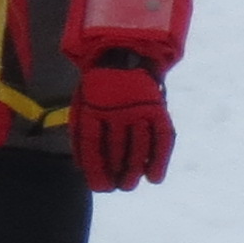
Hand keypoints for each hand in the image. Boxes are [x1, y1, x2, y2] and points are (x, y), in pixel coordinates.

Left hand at [72, 55, 173, 190]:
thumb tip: (81, 168)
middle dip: (116, 173)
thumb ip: (81, 134)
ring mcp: (140, 108)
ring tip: (131, 185)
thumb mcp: (82, 104)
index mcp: (93, 106)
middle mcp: (117, 108)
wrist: (125, 54)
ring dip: (135, 170)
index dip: (96, 169)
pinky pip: (162, 138)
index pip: (93, 143)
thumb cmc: (100, 88)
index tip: (100, 188)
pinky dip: (160, 160)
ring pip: (139, 146)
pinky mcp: (158, 109)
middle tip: (118, 187)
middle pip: (116, 148)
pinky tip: (155, 177)